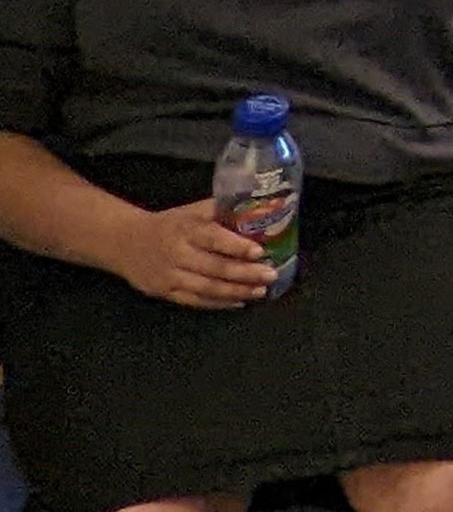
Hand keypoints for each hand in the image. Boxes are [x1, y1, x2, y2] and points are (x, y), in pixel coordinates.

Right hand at [115, 200, 279, 309]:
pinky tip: (238, 302)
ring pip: (206, 288)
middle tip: (270, 275)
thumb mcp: (191, 211)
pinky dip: (217, 303)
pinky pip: (194, 301)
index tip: (260, 251)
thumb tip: (257, 207)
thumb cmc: (169, 225)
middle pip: (214, 267)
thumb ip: (219, 210)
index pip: (213, 238)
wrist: (124, 243)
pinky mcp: (163, 292)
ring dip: (236, 291)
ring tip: (260, 292)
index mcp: (186, 230)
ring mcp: (169, 276)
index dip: (237, 246)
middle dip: (245, 273)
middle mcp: (177, 253)